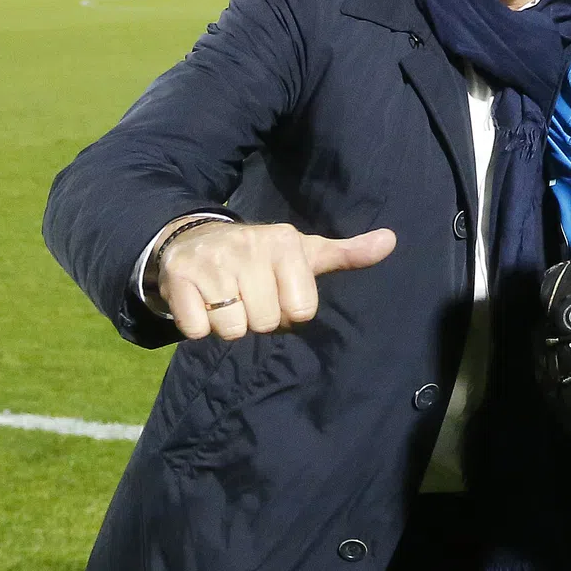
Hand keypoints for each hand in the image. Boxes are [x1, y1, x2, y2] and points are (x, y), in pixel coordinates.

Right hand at [158, 220, 395, 340]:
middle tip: (248, 296)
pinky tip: (201, 303)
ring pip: (232, 329)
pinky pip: (197, 330)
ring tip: (226, 299)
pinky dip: (198, 326)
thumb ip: (349, 253)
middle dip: (257, 319)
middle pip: (264, 323)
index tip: (277, 292)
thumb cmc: (262, 257)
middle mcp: (248, 246)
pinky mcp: (179, 280)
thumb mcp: (306, 253)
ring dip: (228, 324)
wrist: (195, 240)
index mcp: (284, 242)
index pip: (300, 311)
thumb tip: (391, 241)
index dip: (288, 311)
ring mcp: (212, 262)